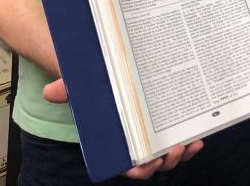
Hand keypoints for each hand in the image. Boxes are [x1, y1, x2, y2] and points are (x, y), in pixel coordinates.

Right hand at [42, 79, 202, 179]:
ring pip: (170, 157)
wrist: (111, 81)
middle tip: (173, 150)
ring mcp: (155, 142)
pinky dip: (191, 143)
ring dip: (182, 155)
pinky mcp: (168, 131)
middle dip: (166, 162)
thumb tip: (50, 92)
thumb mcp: (83, 91)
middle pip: (154, 166)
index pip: (128, 168)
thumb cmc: (97, 93)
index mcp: (118, 148)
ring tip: (189, 143)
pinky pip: (181, 143)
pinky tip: (199, 135)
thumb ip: (68, 91)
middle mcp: (138, 149)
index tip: (147, 162)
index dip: (139, 169)